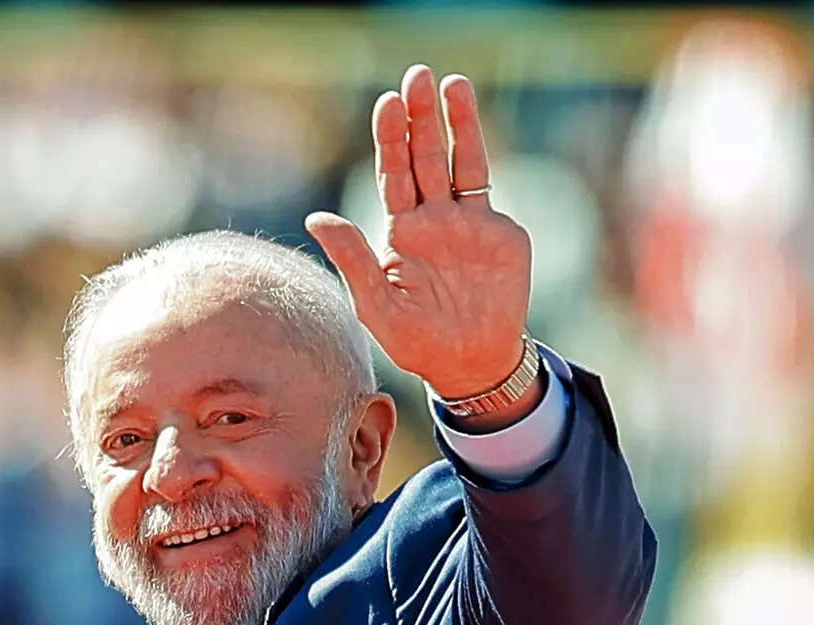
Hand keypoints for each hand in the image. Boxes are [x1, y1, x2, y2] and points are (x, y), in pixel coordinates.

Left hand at [305, 67, 531, 401]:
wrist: (469, 362)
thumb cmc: (416, 341)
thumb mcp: (374, 305)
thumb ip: (352, 258)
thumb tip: (316, 217)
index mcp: (398, 234)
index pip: (391, 176)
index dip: (389, 140)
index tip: (386, 104)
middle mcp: (429, 219)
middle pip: (421, 157)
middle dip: (418, 117)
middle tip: (415, 75)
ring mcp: (464, 220)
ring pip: (454, 160)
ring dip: (452, 121)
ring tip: (448, 82)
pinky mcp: (496, 229)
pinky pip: (483, 181)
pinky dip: (476, 147)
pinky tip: (469, 117)